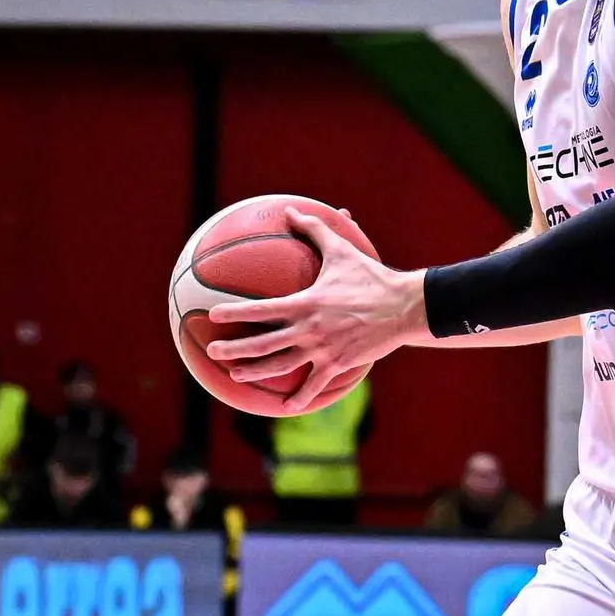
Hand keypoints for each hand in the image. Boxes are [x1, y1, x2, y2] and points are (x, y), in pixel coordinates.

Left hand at [201, 209, 422, 390]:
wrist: (403, 308)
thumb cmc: (371, 277)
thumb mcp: (341, 250)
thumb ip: (313, 230)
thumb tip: (290, 209)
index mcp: (305, 304)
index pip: (260, 310)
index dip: (234, 313)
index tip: (212, 316)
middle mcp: (308, 330)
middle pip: (263, 344)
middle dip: (234, 350)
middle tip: (211, 352)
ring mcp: (323, 350)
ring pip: (282, 366)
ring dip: (255, 373)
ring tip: (235, 376)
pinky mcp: (338, 364)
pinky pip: (315, 384)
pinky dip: (300, 397)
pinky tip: (286, 406)